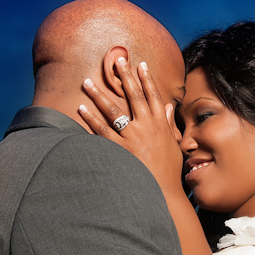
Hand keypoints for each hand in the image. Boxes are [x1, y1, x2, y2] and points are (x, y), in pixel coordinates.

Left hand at [79, 58, 182, 192]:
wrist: (163, 194)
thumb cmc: (168, 171)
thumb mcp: (173, 145)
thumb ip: (169, 123)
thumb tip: (169, 106)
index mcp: (161, 125)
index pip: (153, 96)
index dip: (147, 79)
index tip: (140, 64)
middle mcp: (147, 127)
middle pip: (134, 96)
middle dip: (125, 76)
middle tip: (116, 60)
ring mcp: (132, 138)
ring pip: (113, 110)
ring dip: (99, 94)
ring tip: (87, 81)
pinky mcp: (119, 150)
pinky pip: (102, 131)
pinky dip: (91, 119)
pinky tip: (82, 108)